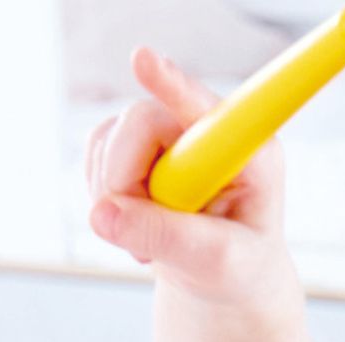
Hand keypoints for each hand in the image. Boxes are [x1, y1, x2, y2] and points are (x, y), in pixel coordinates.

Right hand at [85, 46, 298, 316]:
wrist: (226, 278)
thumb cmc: (240, 269)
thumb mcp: (218, 262)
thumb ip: (168, 237)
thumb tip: (102, 214)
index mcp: (248, 150)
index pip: (206, 109)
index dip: (173, 84)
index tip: (141, 59)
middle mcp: (208, 128)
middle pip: (139, 125)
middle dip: (126, 184)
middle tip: (145, 240)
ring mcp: (170, 132)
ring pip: (109, 143)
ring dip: (117, 200)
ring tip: (155, 240)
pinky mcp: (138, 143)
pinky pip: (96, 156)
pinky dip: (106, 200)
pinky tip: (139, 224)